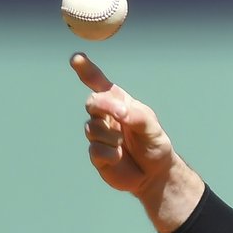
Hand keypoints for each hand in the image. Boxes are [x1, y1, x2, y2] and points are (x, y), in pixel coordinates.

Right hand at [70, 53, 201, 232]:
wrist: (156, 174)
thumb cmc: (154, 144)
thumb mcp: (150, 126)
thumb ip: (134, 114)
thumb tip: (116, 110)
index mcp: (118, 103)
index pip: (99, 83)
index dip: (86, 70)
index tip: (76, 58)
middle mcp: (106, 117)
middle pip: (91, 104)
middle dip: (102, 107)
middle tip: (121, 116)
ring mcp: (99, 135)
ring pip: (92, 128)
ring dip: (111, 136)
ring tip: (124, 144)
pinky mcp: (97, 155)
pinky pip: (96, 150)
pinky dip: (110, 154)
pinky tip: (120, 157)